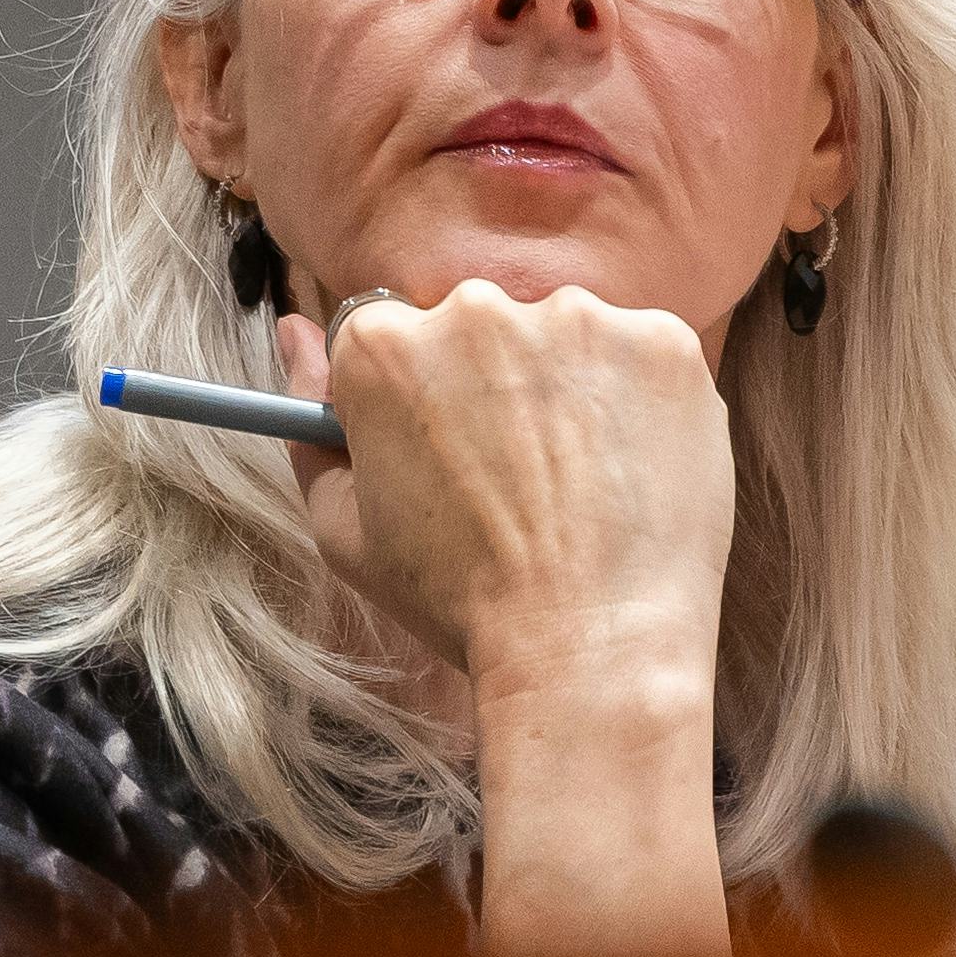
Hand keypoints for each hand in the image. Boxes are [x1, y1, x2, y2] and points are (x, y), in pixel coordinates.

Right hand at [287, 277, 738, 956]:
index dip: (415, 401)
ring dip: (566, 388)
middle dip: (490, 386)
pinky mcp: (662, 342)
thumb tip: (293, 330)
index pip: (386, 336)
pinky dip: (637, 400)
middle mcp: (476, 310)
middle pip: (476, 326)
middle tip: (516, 480)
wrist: (591, 646)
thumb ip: (309, 423)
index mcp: (382, 346)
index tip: (443, 451)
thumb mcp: (345, 527)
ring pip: (563, 335)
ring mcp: (578, 320)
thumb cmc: (458, 600)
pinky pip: (639, 353)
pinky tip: (626, 472)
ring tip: (577, 486)